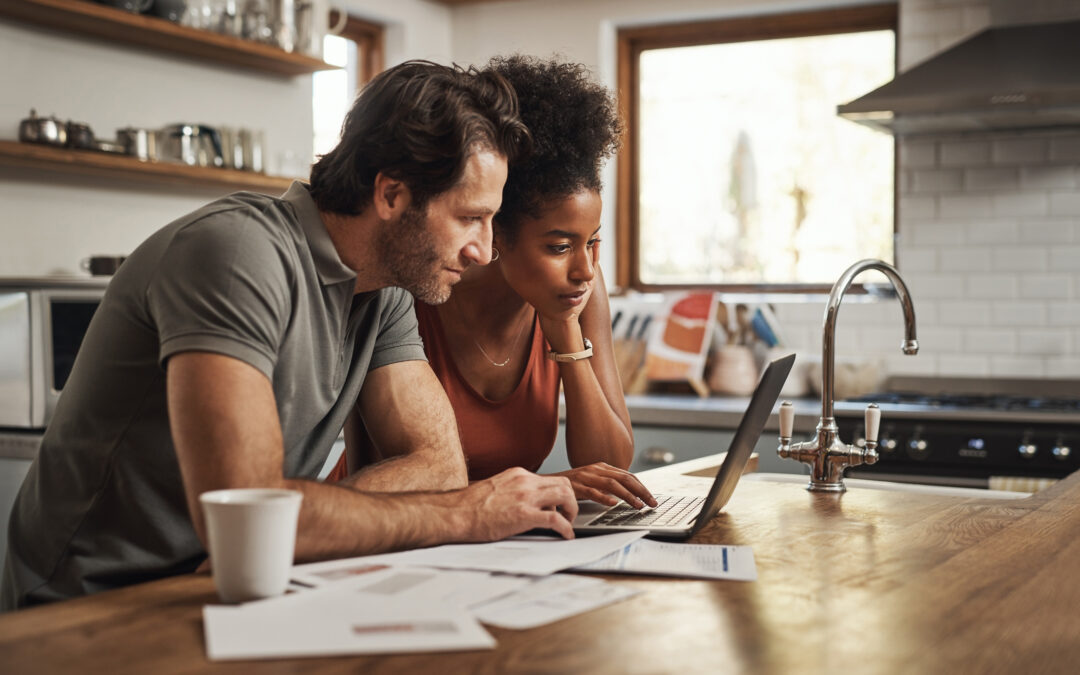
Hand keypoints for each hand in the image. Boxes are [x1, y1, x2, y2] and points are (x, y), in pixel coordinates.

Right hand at [461, 468, 577, 539]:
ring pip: (565, 495)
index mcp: (518, 475)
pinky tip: (566, 535)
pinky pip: (556, 519)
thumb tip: (525, 504)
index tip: (559, 506)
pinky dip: (566, 528)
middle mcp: (525, 481)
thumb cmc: (469, 506)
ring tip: (568, 524)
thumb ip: (514, 492)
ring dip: (572, 511)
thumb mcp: (497, 489)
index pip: (550, 479)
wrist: (455, 513)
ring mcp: (525, 497)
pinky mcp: (524, 515)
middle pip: (564, 483)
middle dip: (571, 500)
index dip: (559, 494)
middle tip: (568, 515)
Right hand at [552, 463, 657, 508]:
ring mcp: (586, 477)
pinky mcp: (576, 486)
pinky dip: (604, 498)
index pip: (628, 475)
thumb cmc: (571, 484)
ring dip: (628, 496)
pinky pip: (592, 492)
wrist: (547, 483)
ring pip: (612, 485)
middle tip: (652, 503)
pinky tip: (613, 504)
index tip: (652, 498)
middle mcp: (596, 470)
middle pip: (624, 478)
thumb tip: (627, 494)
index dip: (642, 487)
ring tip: (638, 505)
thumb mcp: (592, 481)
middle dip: (641, 491)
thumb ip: (607, 484)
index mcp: (602, 467)